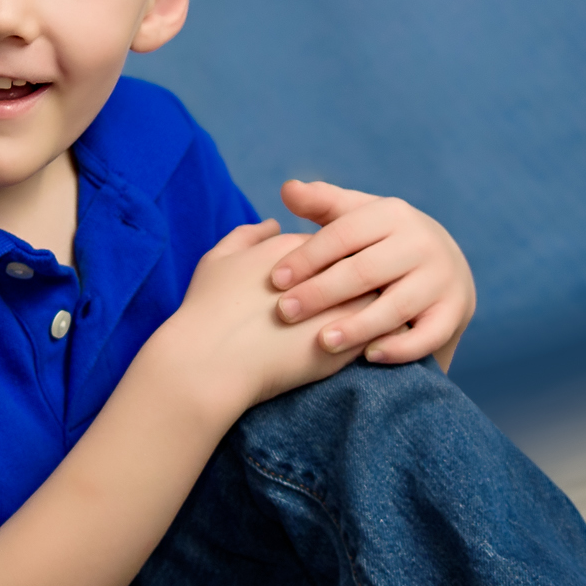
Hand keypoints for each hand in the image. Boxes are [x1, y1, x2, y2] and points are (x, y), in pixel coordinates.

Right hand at [158, 219, 371, 417]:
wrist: (210, 363)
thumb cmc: (207, 309)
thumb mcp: (218, 258)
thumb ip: (248, 235)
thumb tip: (272, 223)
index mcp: (298, 247)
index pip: (336, 240)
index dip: (334, 256)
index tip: (327, 273)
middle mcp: (325, 271)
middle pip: (364, 263)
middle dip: (363, 275)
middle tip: (355, 292)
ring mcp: (341, 307)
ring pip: (377, 297)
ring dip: (372, 304)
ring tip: (359, 319)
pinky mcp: (347, 343)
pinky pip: (377, 332)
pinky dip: (372, 334)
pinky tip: (356, 343)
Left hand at [268, 180, 475, 368]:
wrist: (445, 264)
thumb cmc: (382, 241)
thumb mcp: (357, 216)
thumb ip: (322, 203)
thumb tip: (287, 188)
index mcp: (392, 214)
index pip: (343, 234)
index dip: (307, 257)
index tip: (275, 280)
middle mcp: (421, 243)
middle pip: (365, 271)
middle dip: (322, 293)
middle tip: (285, 312)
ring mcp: (441, 278)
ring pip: (395, 306)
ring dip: (357, 325)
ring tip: (322, 341)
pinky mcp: (454, 312)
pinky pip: (427, 335)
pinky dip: (400, 347)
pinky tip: (369, 356)